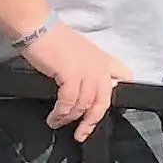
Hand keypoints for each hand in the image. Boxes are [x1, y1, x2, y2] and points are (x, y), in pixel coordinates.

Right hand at [21, 21, 126, 137]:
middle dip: (92, 121)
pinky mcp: (71, 74)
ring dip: (70, 118)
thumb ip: (88, 70)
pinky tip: (53, 118)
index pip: (124, 76)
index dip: (119, 93)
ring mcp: (86, 70)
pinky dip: (61, 113)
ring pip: (85, 104)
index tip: (107, 106)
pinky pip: (69, 102)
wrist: (38, 27)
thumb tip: (88, 90)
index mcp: (103, 59)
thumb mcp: (79, 54)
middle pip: (103, 101)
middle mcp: (99, 66)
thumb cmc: (53, 40)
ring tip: (58, 123)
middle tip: (82, 134)